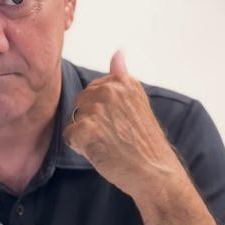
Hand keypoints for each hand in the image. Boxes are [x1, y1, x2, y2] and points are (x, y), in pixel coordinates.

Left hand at [62, 50, 185, 198]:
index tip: (120, 122)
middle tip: (114, 136)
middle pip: (81, 101)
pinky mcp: (86, 129)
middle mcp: (110, 90)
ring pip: (75, 118)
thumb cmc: (146, 142)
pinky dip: (80, 147)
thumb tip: (118, 52)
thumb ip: (122, 77)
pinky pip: (69, 135)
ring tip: (108, 144)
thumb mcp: (138, 101)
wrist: (155, 173)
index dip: (101, 109)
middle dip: (90, 119)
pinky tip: (100, 152)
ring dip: (86, 134)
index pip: (94, 88)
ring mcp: (97, 109)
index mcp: (123, 82)